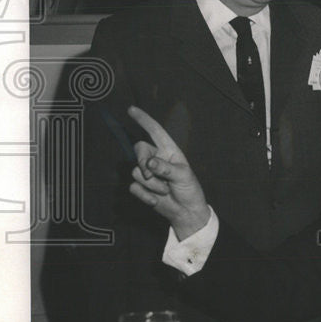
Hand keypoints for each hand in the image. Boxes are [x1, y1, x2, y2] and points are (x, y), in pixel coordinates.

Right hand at [127, 105, 209, 238]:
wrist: (186, 212)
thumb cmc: (189, 190)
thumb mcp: (183, 176)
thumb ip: (166, 168)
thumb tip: (149, 163)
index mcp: (169, 151)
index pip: (155, 131)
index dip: (144, 120)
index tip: (131, 109)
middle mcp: (156, 159)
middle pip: (139, 149)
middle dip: (143, 161)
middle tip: (151, 174)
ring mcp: (148, 173)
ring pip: (137, 172)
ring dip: (152, 185)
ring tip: (166, 191)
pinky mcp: (141, 187)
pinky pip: (134, 187)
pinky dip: (145, 196)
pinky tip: (157, 200)